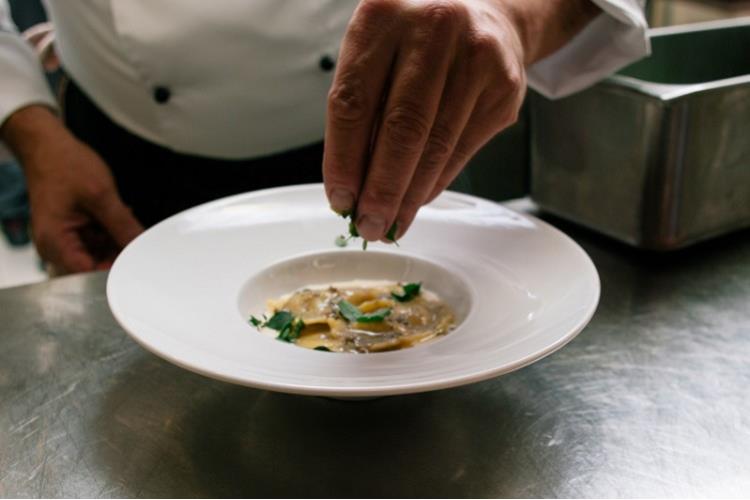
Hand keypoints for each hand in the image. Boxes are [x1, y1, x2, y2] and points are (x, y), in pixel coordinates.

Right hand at [1, 106, 142, 273]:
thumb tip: (143, 248)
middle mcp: (56, 248)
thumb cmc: (64, 165)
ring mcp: (65, 241)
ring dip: (118, 243)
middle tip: (141, 240)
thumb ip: (123, 225)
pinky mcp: (75, 233)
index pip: (89, 274)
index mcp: (55, 242)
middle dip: (120, 256)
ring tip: (126, 222)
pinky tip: (119, 218)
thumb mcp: (101, 195)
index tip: (140, 264)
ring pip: (100, 256)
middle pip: (95, 268)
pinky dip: (112, 234)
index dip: (116, 272)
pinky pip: (98, 243)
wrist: (48, 146)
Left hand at [323, 0, 526, 240]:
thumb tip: (351, 185)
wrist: (485, 12)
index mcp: (381, 16)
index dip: (343, 160)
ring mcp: (474, 56)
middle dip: (382, 189)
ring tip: (392, 221)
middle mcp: (431, 28)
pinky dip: (436, 182)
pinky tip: (418, 198)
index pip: (353, 102)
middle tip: (369, 223)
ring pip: (436, 145)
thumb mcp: (375, 53)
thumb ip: (360, 110)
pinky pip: (462, 149)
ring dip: (409, 195)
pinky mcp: (502, 87)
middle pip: (401, 128)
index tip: (340, 199)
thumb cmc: (415, 40)